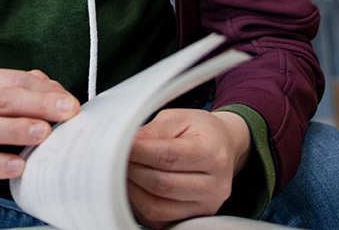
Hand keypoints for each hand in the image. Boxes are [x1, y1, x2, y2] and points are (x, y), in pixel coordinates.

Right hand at [0, 68, 78, 190]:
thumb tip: (56, 91)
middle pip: (2, 99)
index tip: (70, 101)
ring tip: (44, 132)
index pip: (12, 80)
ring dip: (17, 129)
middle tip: (68, 111)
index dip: (43, 90)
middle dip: (38, 104)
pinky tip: (18, 166)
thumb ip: (20, 90)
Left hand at [126, 109, 251, 228]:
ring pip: (155, 206)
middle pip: (160, 184)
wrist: (223, 148)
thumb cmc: (200, 132)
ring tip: (124, 171)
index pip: (168, 156)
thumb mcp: (178, 119)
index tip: (118, 144)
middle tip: (115, 157)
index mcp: (214, 154)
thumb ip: (152, 132)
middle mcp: (215, 186)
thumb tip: (125, 145)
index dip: (138, 152)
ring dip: (132, 189)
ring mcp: (205, 207)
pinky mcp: (191, 220)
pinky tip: (136, 185)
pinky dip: (139, 203)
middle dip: (131, 169)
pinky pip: (156, 219)